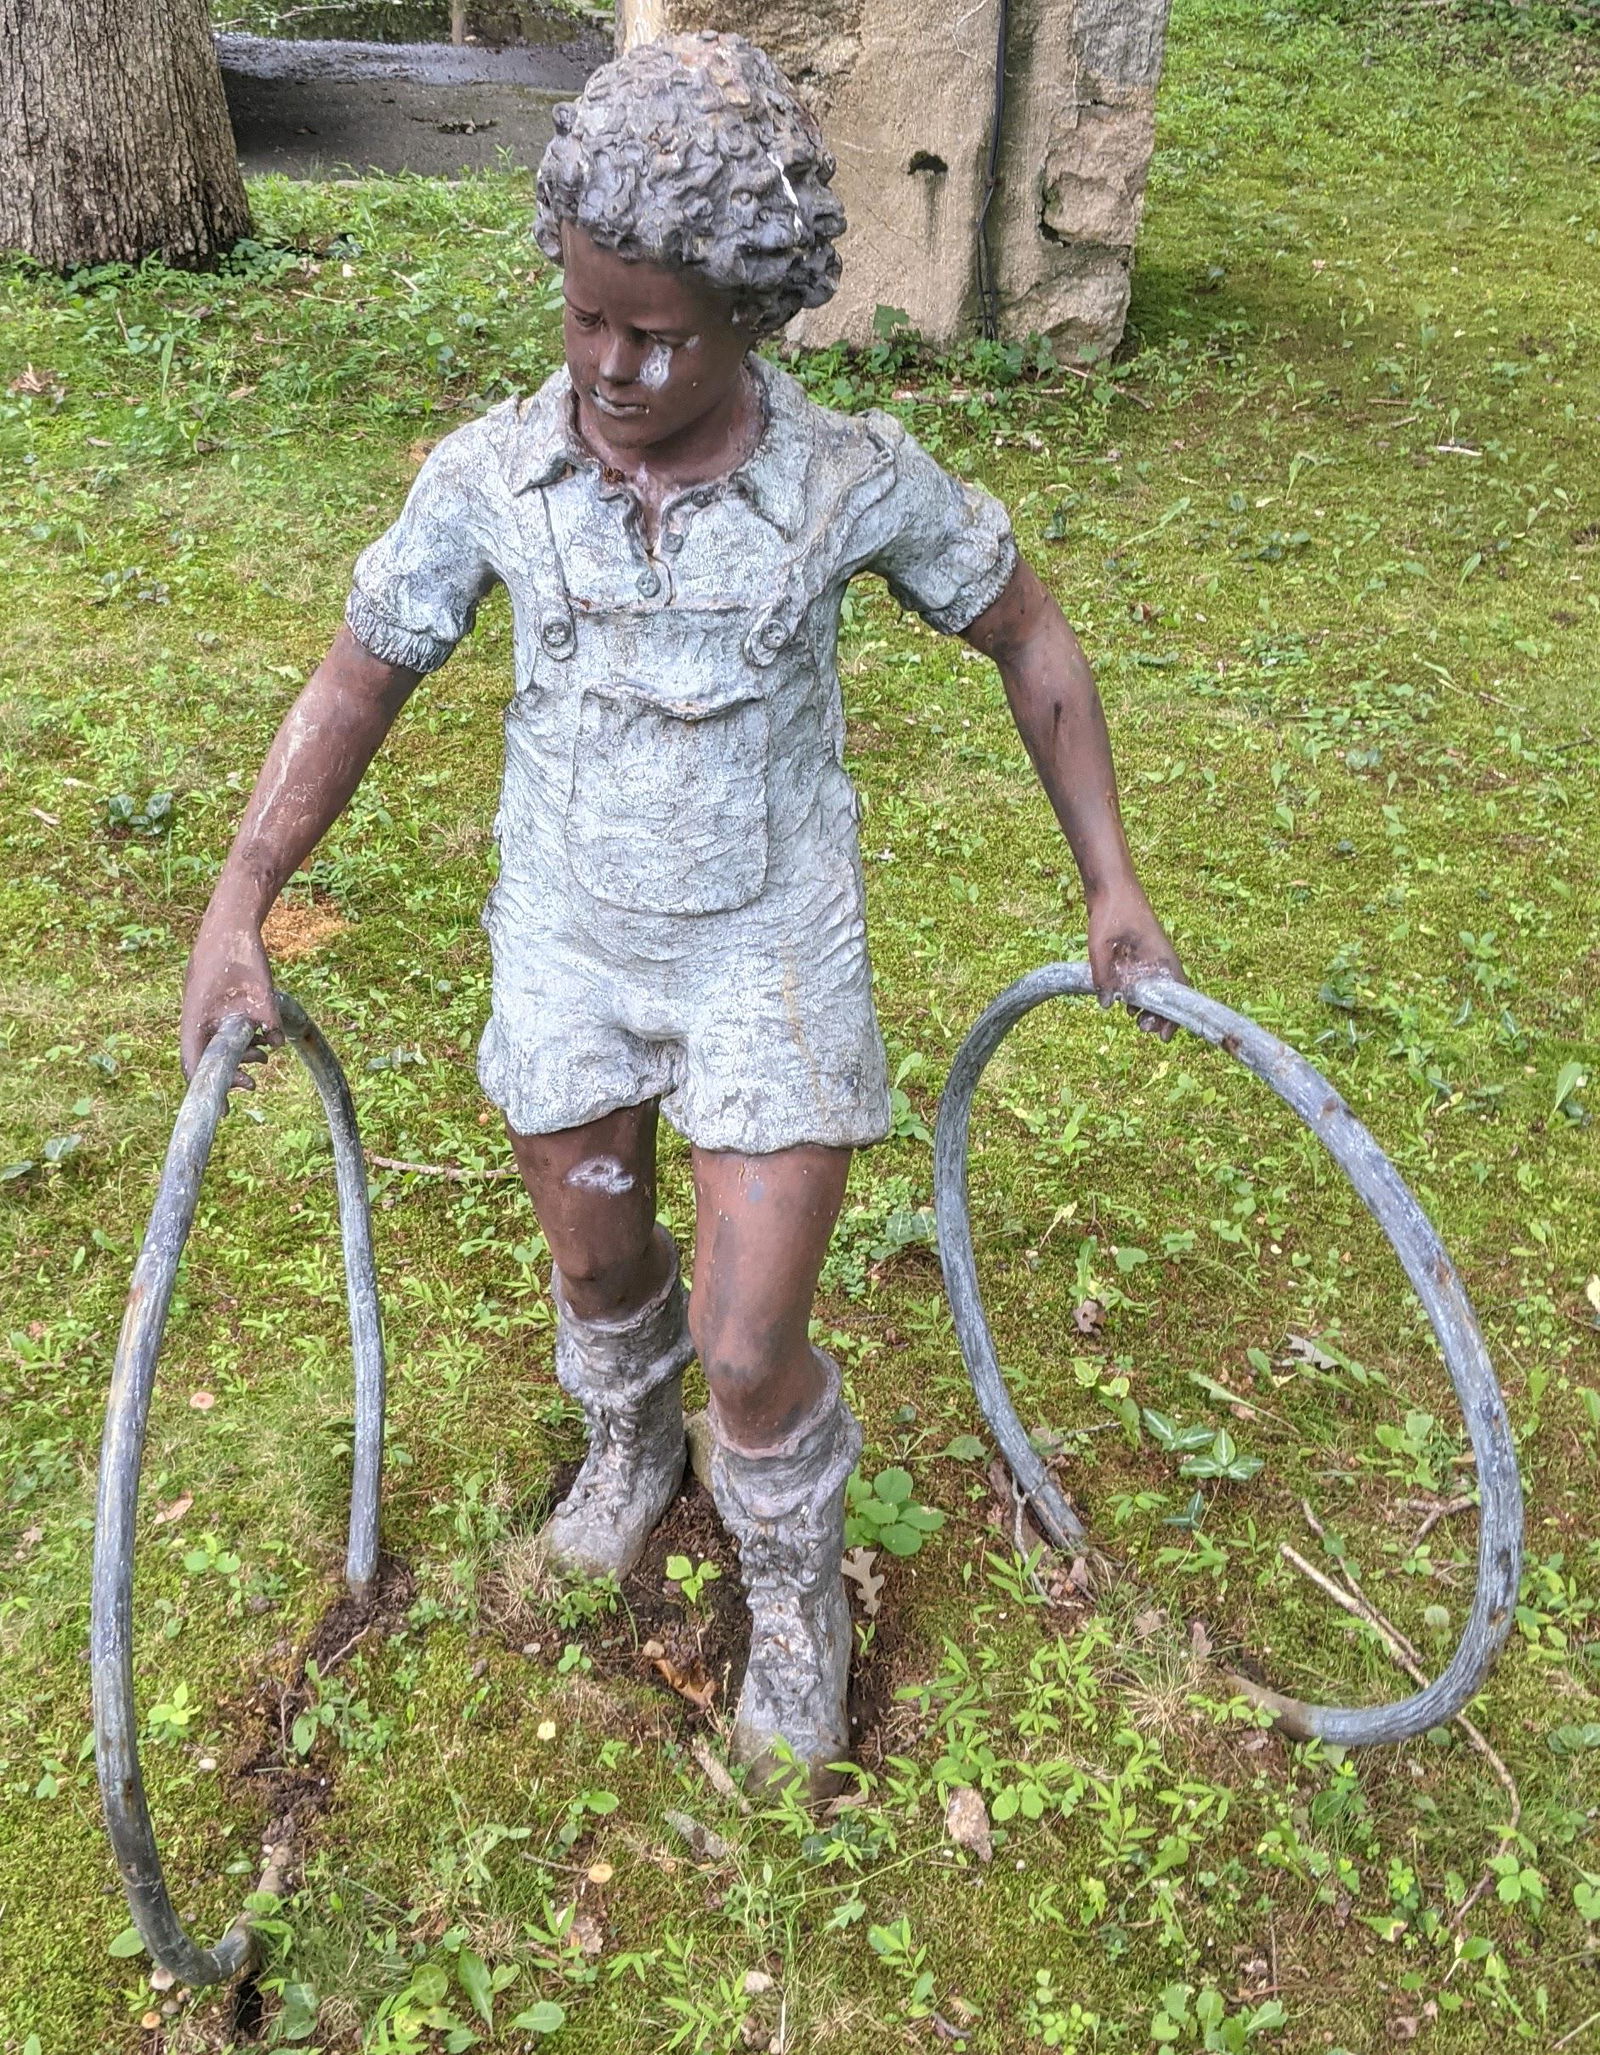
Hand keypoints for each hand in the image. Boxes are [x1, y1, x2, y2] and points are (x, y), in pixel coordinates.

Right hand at [180, 917, 281, 1087]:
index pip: (195, 1064)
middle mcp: (197, 1018)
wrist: (230, 922)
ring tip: (263, 1059)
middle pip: (206, 1059)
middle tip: (253, 1084)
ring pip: (217, 1045)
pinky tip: (262, 1040)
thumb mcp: (261, 989)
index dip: (208, 1091)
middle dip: (230, 1075)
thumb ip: (268, 1018)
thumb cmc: (239, 953)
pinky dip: (241, 1040)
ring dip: (239, 1057)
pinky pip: (223, 1031)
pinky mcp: (215, 1003)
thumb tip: (276, 1045)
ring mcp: (205, 1011)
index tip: (224, 1110)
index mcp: (197, 1018)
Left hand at [1086, 888, 1185, 1041]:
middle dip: (1157, 1016)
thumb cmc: (1111, 909)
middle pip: (1166, 995)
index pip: (1176, 992)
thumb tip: (1106, 1004)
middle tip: (1142, 1028)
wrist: (1109, 885)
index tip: (1163, 1036)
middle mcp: (1158, 957)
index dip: (1173, 1017)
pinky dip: (1137, 993)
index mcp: (1160, 955)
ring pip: (1153, 989)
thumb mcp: (1100, 943)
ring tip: (1133, 1019)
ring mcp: (1148, 955)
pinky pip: (1142, 979)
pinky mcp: (1136, 953)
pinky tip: (1123, 1001)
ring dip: (1146, 1006)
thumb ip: (1102, 974)